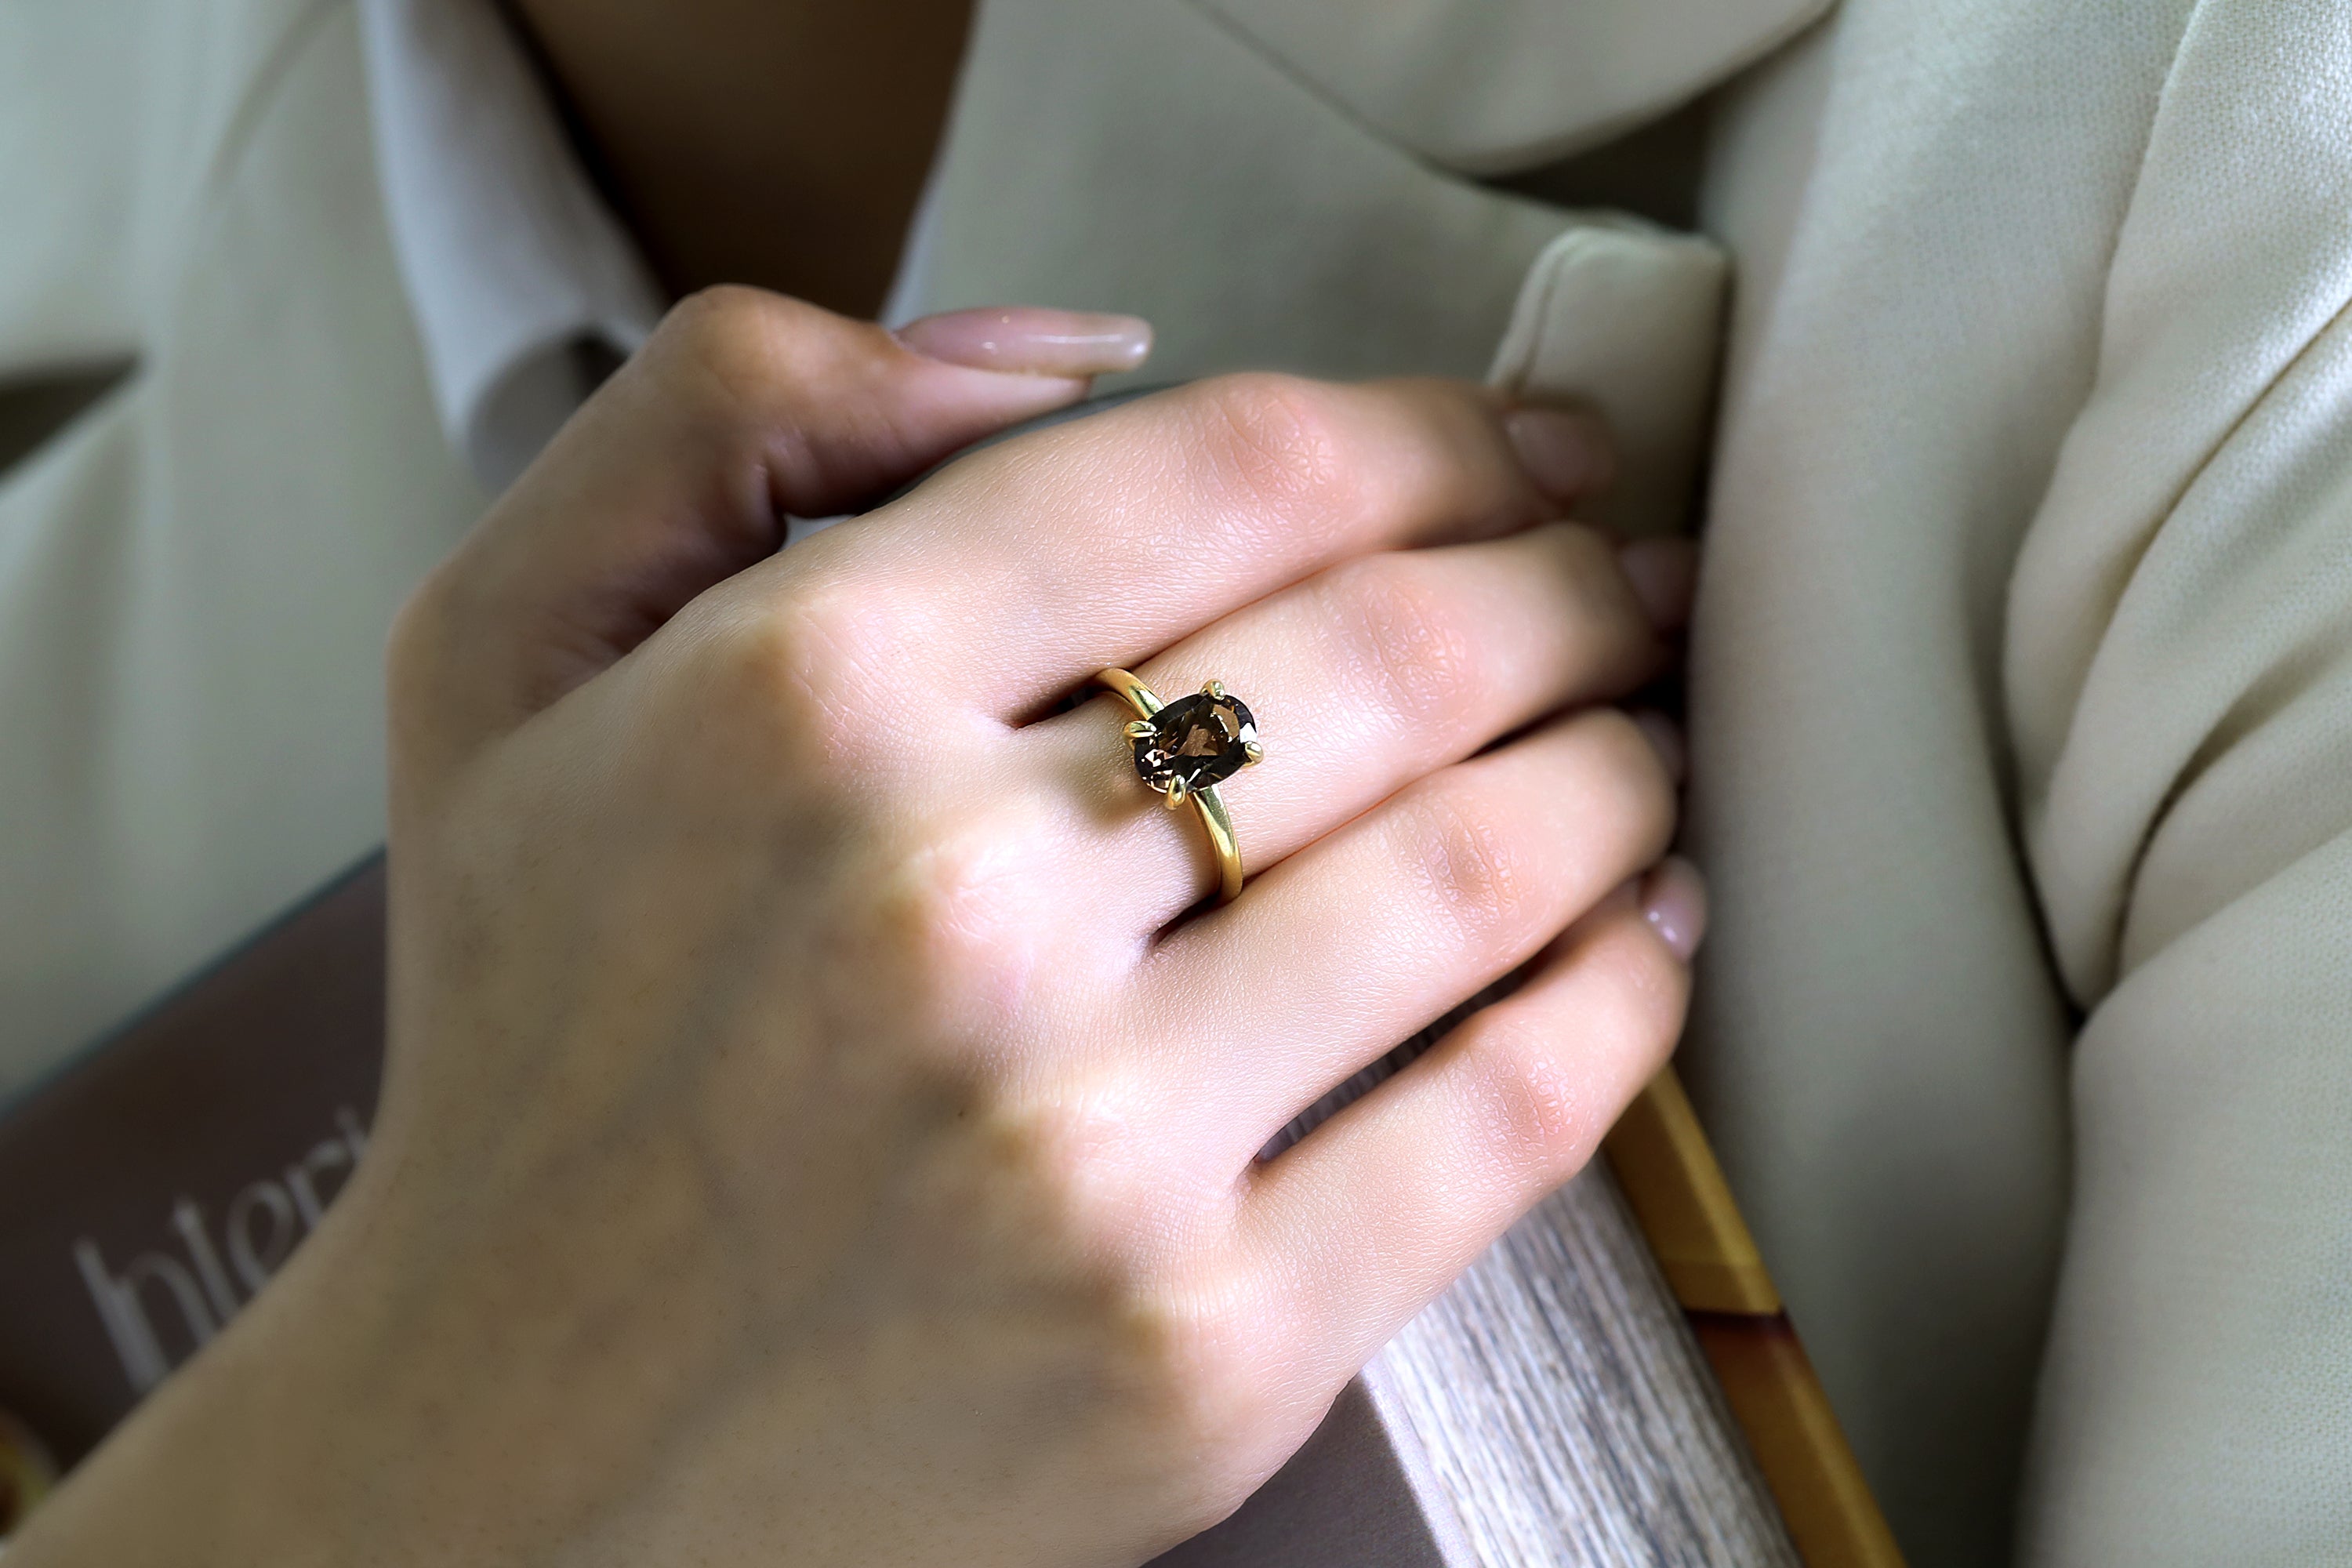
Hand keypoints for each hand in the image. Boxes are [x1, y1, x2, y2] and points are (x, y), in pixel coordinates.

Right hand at [13, 290, 1700, 1567]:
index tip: (1527, 442)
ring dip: (1621, 765)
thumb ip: (730, 411)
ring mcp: (1092, 1150)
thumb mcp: (507, 653)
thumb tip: (1076, 352)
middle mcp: (953, 911)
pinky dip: (1627, 995)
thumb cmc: (536, 1036)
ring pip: (1488, 866)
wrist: (518, 1447)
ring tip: (1644, 734)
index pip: (1236, 472)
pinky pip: (1513, 1119)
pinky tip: (1647, 929)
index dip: (1437, 427)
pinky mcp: (1203, 1353)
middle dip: (1568, 583)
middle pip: (1400, 649)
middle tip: (1620, 581)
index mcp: (798, 696)